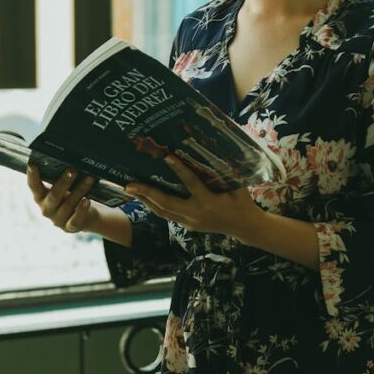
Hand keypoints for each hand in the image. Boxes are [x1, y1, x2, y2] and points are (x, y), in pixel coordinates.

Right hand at [27, 164, 100, 233]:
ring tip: (89, 179)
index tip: (32, 165)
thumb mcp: (62, 188)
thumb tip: (67, 160)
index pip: (33, 186)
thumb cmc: (69, 197)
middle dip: (64, 182)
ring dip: (80, 191)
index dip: (32, 176)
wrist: (83, 217)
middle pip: (54, 195)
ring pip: (68, 205)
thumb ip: (59, 178)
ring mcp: (57, 220)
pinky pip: (75, 220)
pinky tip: (87, 201)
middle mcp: (46, 209)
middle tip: (72, 170)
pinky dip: (81, 210)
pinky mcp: (69, 227)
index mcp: (40, 197)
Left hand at [124, 155, 262, 240]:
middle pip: (166, 203)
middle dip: (147, 193)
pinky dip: (154, 206)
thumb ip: (226, 171)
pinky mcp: (187, 225)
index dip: (179, 169)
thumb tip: (217, 147)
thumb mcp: (238, 185)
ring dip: (145, 201)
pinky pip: (166, 215)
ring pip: (162, 212)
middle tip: (129, 185)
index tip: (166, 156)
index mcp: (209, 202)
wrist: (244, 227)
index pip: (191, 183)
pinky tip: (144, 198)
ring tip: (130, 190)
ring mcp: (189, 221)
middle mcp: (196, 213)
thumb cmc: (242, 201)